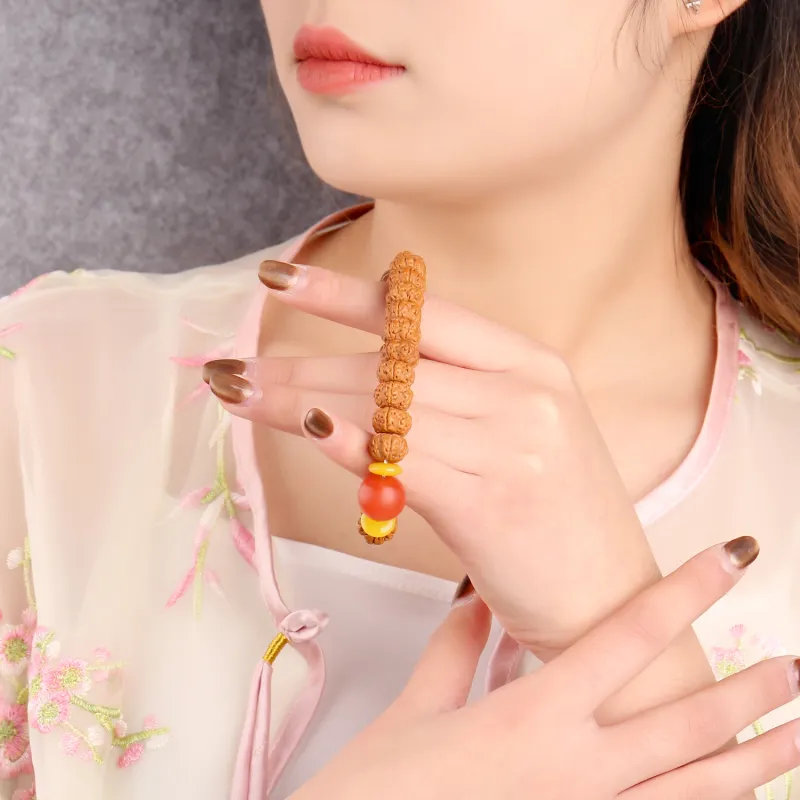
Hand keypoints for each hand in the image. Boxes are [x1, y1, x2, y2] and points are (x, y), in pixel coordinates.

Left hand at [209, 262, 658, 655]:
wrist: (612, 599)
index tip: (279, 281)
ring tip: (242, 394)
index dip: (344, 294)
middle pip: (389, 365)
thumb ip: (452, 398)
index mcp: (531, 362)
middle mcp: (524, 393)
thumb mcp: (521, 431)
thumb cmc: (556, 514)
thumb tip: (354, 386)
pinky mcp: (492, 504)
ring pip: (384, 410)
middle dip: (300, 365)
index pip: (423, 314)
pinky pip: (406, 463)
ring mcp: (512, 445)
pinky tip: (310, 427)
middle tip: (233, 367)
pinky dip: (352, 443)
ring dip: (301, 401)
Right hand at [290, 542, 798, 799]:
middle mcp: (577, 768)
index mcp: (536, 716)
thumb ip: (457, 647)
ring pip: (693, 788)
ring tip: (797, 735)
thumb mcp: (419, 707)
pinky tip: (723, 797)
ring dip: (754, 762)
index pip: (629, 635)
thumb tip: (479, 600)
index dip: (687, 589)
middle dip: (749, 691)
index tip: (731, 558)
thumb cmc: (383, 788)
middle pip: (686, 721)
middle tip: (796, 664)